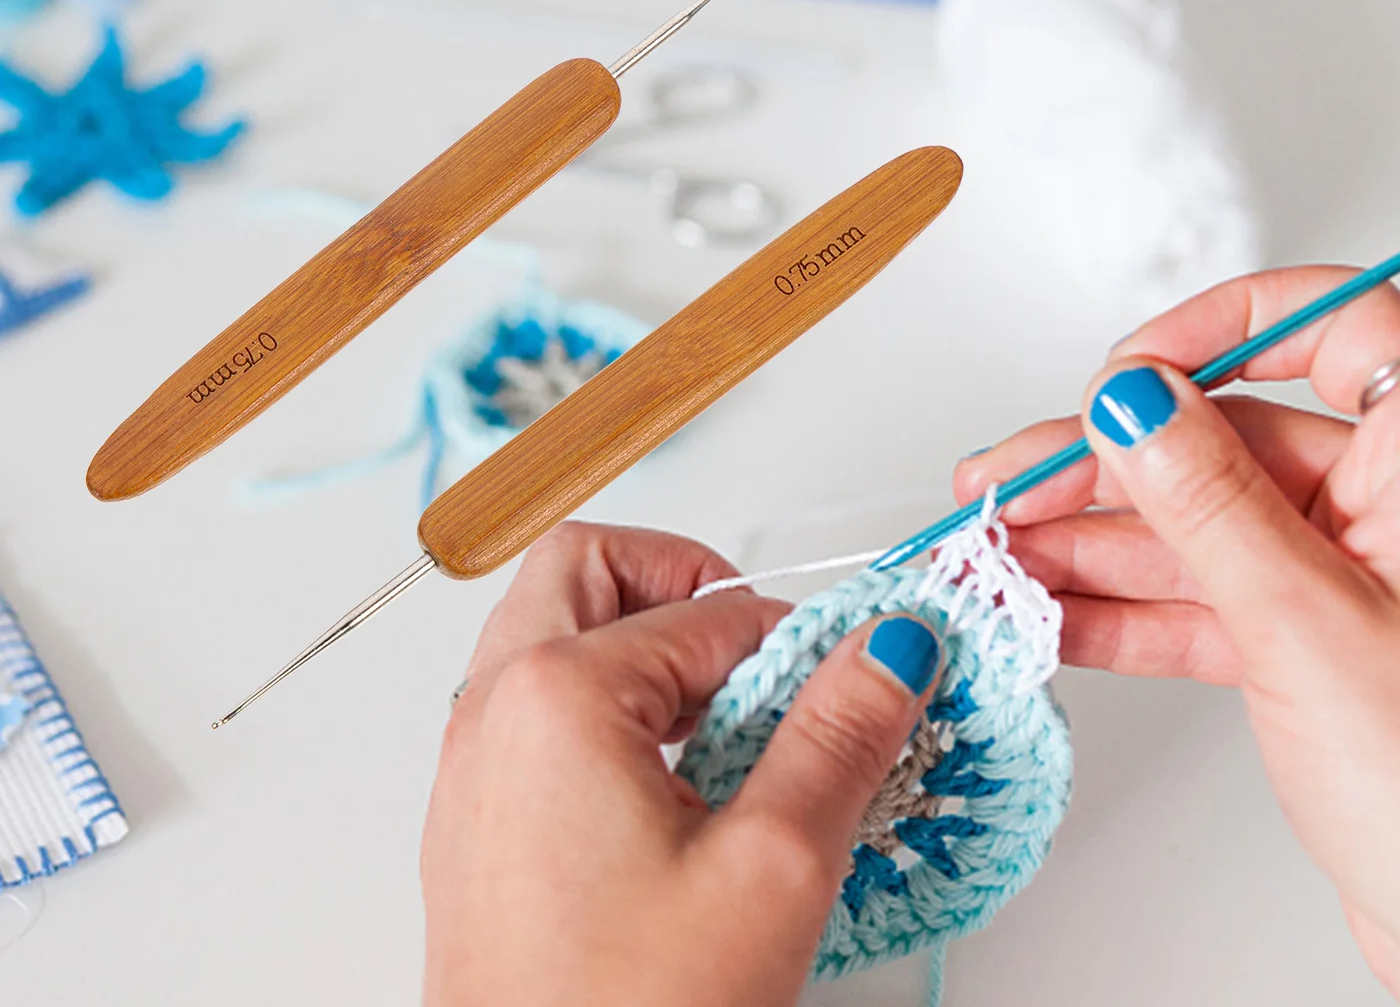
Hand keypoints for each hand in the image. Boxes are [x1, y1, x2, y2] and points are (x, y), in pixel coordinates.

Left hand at [421, 522, 942, 1006]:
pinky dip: (611, 708)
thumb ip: (840, 735)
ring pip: (558, 634)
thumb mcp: (772, 868)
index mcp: (556, 695)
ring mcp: (473, 768)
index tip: (858, 679)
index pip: (707, 611)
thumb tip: (887, 648)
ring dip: (646, 646)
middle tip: (760, 656)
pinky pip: (540, 709)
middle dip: (685, 587)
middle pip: (591, 570)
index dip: (797, 641)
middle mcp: (493, 712)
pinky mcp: (479, 823)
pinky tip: (680, 787)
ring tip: (732, 727)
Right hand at [955, 268, 1399, 1004]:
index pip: (1332, 324)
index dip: (1221, 325)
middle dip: (1111, 460)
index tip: (1132, 366)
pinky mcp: (1308, 637)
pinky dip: (1123, 603)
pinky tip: (1051, 606)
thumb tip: (1132, 400)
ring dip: (1094, 536)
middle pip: (1230, 432)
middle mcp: (1395, 500)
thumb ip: (1205, 498)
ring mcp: (1346, 570)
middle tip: (1017, 478)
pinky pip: (1198, 591)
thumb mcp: (1306, 623)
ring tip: (1002, 544)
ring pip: (1198, 515)